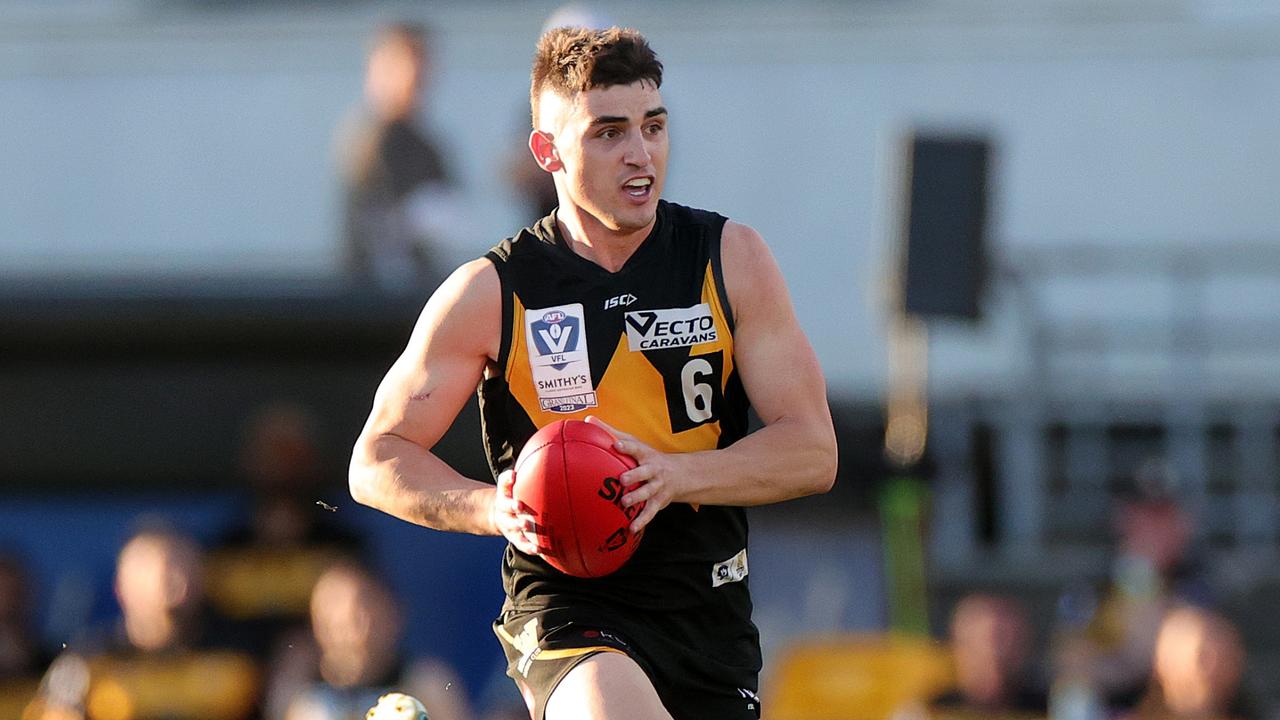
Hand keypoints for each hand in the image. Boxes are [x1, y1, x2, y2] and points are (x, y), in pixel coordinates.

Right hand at [490, 468, 548, 555]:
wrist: (500, 515)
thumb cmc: (516, 495)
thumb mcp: (518, 485)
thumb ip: (531, 473)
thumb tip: (559, 454)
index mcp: (505, 492)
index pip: (504, 482)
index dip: (507, 479)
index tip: (513, 476)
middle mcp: (504, 507)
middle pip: (506, 506)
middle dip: (512, 505)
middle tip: (520, 506)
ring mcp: (507, 523)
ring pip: (511, 525)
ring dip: (519, 526)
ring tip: (528, 527)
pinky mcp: (513, 536)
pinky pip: (520, 543)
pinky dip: (529, 547)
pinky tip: (539, 550)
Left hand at [585, 416, 684, 533]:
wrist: (680, 474)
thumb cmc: (648, 457)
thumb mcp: (635, 443)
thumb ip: (611, 432)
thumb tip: (587, 420)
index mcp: (645, 454)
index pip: (637, 448)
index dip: (628, 447)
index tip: (617, 445)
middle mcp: (653, 470)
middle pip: (645, 472)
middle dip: (635, 475)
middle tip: (622, 479)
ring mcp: (657, 486)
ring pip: (648, 492)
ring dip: (637, 497)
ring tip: (625, 503)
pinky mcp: (658, 502)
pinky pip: (650, 512)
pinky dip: (642, 521)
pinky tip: (631, 528)